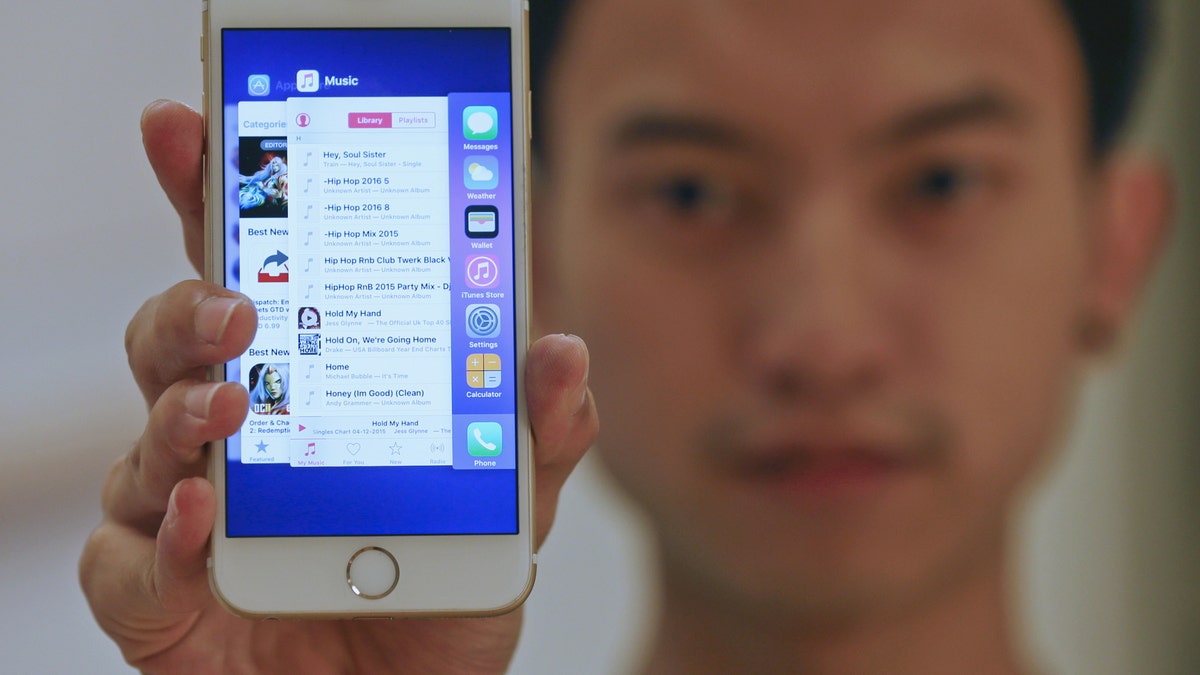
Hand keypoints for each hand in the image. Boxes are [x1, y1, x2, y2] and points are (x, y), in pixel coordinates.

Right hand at [79, 100, 597, 673]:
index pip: (253, 277)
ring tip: (230, 405)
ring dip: (179, 410)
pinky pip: (128, 560)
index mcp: (306, 388)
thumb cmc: (437, 596)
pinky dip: (162, 539)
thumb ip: (532, 439)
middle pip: (179, 339)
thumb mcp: (506, 512)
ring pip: (145, 435)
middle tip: (239, 301)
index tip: (193, 125)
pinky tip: (206, 519)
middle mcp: (235, 437)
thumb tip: (560, 352)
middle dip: (194, 305)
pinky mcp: (160, 597)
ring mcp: (189, 512)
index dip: (215, 198)